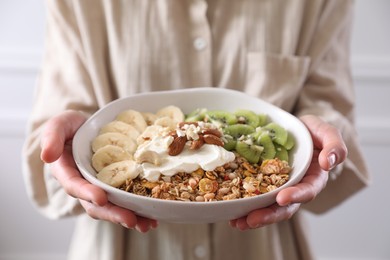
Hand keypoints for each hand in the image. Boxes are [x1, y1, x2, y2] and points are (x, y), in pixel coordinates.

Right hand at [40, 110, 157, 231]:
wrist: (88, 128)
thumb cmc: (72, 126)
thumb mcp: (59, 125)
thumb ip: (51, 137)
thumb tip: (47, 156)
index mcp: (67, 172)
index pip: (74, 186)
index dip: (86, 193)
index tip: (100, 198)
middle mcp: (83, 185)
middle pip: (95, 205)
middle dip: (113, 214)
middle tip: (131, 220)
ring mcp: (99, 188)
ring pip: (112, 208)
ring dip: (129, 217)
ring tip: (147, 224)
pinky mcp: (114, 187)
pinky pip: (124, 201)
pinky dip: (138, 210)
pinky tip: (153, 216)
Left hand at [230, 115, 347, 229]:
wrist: (292, 127)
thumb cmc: (311, 131)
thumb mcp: (325, 132)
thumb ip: (334, 145)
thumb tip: (329, 163)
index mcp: (313, 178)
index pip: (307, 190)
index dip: (296, 196)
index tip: (281, 198)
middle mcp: (295, 187)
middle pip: (285, 206)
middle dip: (268, 214)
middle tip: (251, 219)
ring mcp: (277, 187)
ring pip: (267, 206)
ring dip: (252, 216)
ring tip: (237, 223)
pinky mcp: (261, 183)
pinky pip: (253, 196)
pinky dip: (242, 205)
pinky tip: (229, 211)